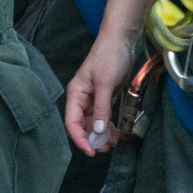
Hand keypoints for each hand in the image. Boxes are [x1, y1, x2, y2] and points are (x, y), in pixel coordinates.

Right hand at [64, 31, 134, 154]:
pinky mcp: (105, 97)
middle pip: (82, 125)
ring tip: (113, 144)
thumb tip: (97, 131)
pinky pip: (103, 116)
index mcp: (76, 94)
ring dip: (101, 134)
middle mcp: (82, 98)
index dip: (80, 138)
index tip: (91, 151)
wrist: (121, 41)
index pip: (72, 122)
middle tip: (106, 149)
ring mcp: (94, 98)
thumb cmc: (108, 57)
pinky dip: (108, 126)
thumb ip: (101, 107)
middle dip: (92, 139)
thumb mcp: (105, 83)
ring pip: (94, 122)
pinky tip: (115, 133)